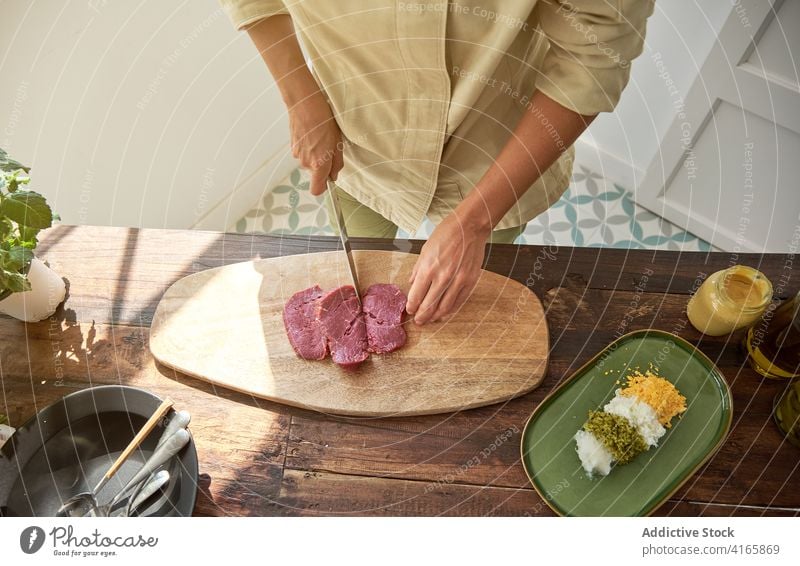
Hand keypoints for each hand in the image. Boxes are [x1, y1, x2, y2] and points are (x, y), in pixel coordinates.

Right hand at [289, 92, 342, 194]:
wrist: (305, 104)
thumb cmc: (323, 121)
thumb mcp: (338, 143)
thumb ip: (336, 163)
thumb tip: (334, 175)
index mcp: (318, 164)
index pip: (317, 190)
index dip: (323, 187)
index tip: (329, 179)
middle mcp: (306, 163)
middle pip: (315, 172)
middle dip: (322, 163)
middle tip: (329, 146)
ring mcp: (297, 154)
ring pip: (309, 161)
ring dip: (316, 153)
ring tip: (321, 137)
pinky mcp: (292, 146)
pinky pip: (303, 152)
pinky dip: (308, 146)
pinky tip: (312, 133)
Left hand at [405, 210, 490, 324]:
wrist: (469, 227)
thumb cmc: (446, 234)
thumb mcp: (425, 249)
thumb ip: (418, 269)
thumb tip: (412, 283)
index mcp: (428, 268)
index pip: (416, 296)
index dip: (412, 306)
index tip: (410, 310)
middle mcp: (442, 277)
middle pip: (429, 305)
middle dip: (422, 316)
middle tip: (418, 321)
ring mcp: (458, 280)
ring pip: (444, 307)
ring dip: (435, 316)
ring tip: (430, 320)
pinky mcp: (470, 281)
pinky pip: (458, 301)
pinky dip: (450, 309)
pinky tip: (444, 312)